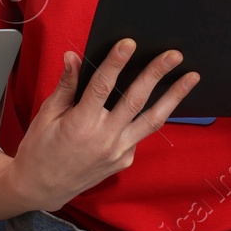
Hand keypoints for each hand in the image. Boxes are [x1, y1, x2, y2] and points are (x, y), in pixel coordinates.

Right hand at [8, 42, 197, 212]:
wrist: (43, 187)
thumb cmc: (40, 148)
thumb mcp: (47, 114)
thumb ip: (66, 86)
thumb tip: (74, 58)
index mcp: (81, 124)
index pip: (103, 86)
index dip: (116, 62)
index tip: (129, 43)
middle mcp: (105, 139)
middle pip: (136, 100)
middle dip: (156, 74)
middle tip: (173, 55)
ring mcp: (119, 152)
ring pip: (152, 121)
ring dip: (174, 97)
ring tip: (191, 78)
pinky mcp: (124, 161)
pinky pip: (139, 135)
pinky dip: (149, 118)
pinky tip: (158, 103)